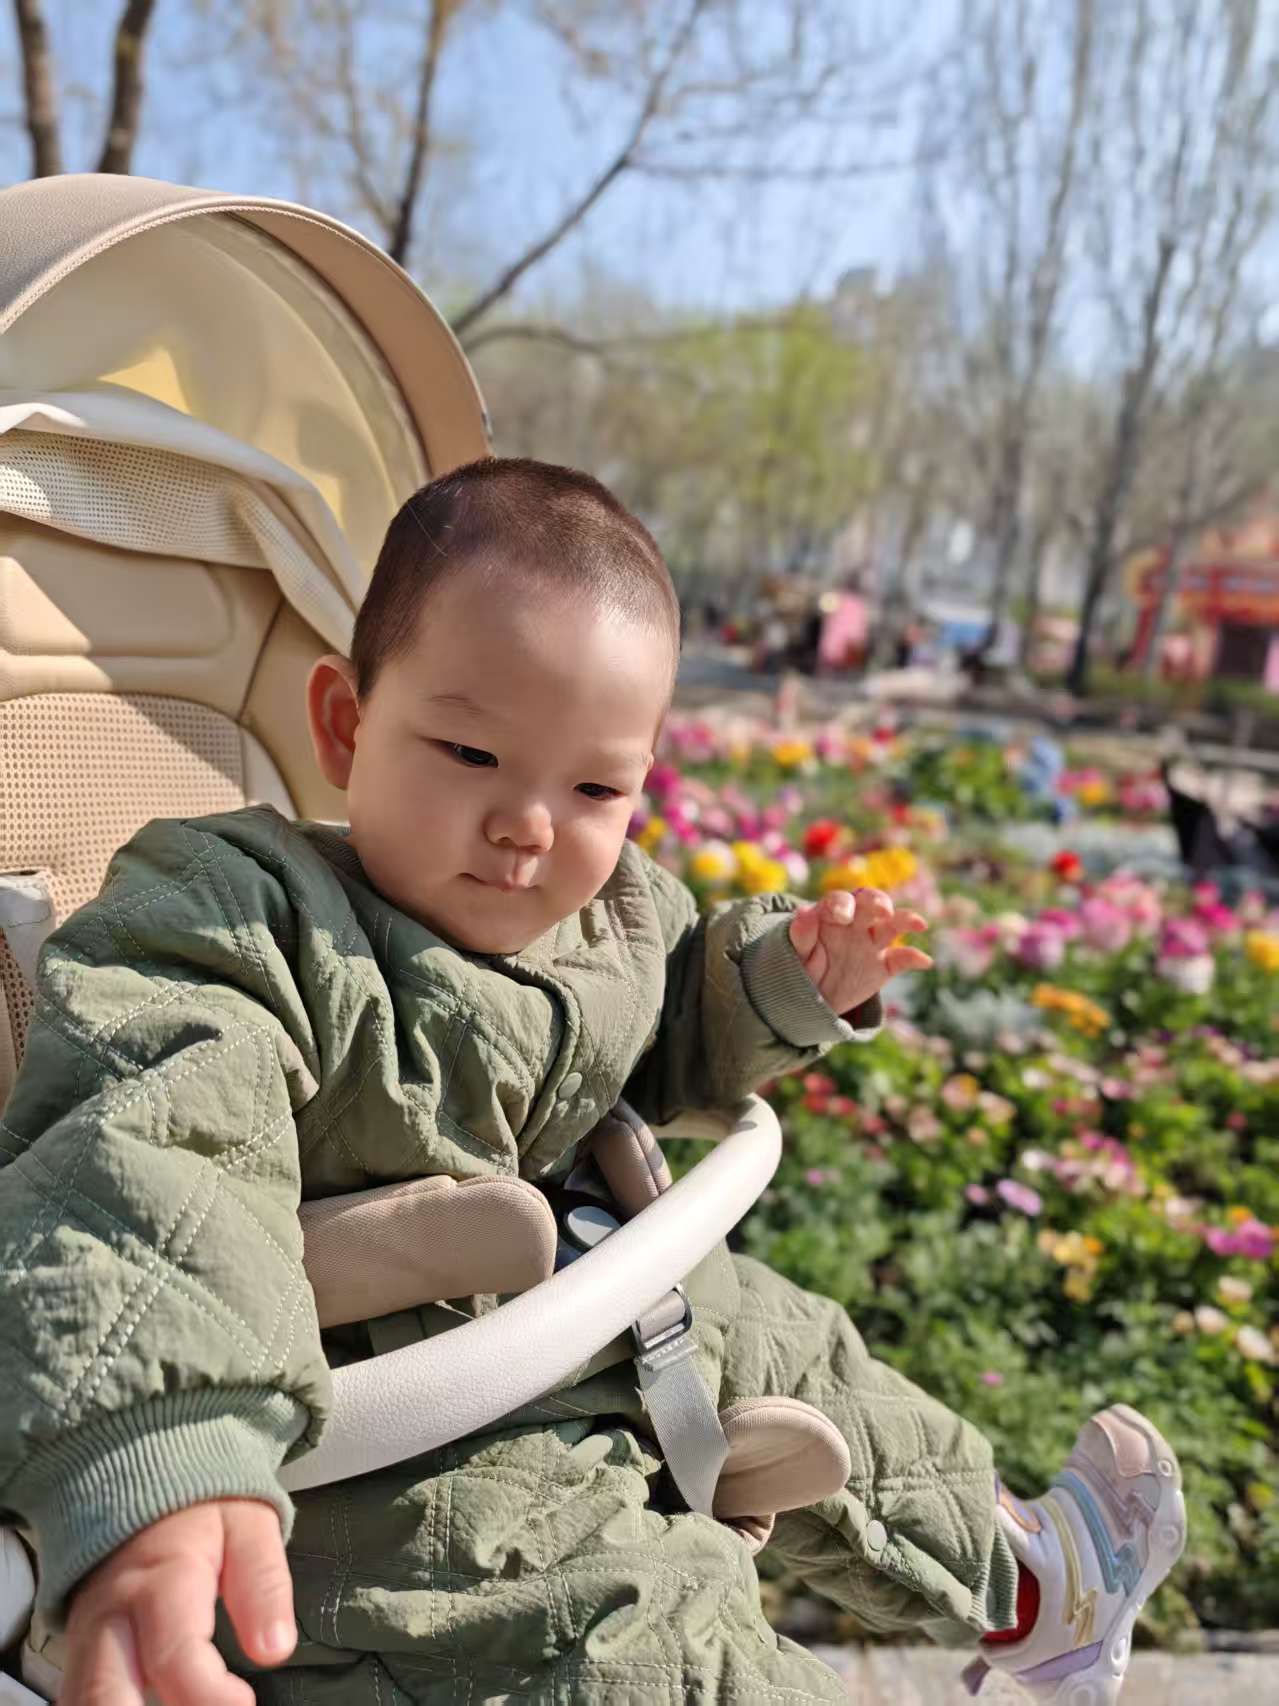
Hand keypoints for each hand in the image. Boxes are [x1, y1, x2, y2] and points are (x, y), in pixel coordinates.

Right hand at [62, 1499, 294, 1705]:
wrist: (142, 1473)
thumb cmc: (200, 1506)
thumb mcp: (249, 1526)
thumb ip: (263, 1586)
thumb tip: (275, 1648)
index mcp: (160, 1581)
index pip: (175, 1658)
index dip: (209, 1698)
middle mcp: (111, 1618)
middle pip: (104, 1700)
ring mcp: (84, 1640)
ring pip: (82, 1703)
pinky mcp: (76, 1655)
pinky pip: (79, 1699)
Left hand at [789, 887, 931, 1016]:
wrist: (813, 996)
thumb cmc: (801, 967)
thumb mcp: (796, 953)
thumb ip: (801, 934)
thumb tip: (803, 912)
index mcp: (831, 915)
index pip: (841, 900)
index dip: (843, 904)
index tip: (842, 917)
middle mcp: (856, 922)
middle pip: (871, 902)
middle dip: (879, 902)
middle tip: (882, 910)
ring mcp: (872, 942)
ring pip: (893, 924)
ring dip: (906, 920)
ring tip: (918, 924)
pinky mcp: (885, 964)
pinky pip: (903, 958)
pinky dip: (915, 958)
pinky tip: (925, 961)